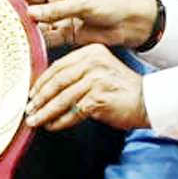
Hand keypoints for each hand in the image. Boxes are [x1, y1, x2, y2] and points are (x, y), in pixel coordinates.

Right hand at [19, 0, 158, 49]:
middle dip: (18, 20)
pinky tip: (28, 49)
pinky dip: (39, 44)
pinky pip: (48, 39)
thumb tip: (30, 13)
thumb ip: (56, 10)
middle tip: (0, 30)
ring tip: (10, 42)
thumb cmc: (111, 3)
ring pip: (38, 27)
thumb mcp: (83, 4)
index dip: (14, 1)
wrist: (132, 23)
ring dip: (27, 34)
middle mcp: (56, 2)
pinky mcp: (67, 35)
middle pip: (31, 11)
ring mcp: (60, 19)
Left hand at [26, 45, 149, 131]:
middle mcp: (93, 63)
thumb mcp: (100, 71)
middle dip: (40, 98)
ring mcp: (95, 80)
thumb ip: (78, 74)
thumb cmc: (123, 89)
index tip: (31, 93)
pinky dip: (60, 121)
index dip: (42, 81)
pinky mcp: (97, 99)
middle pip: (57, 81)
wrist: (148, 101)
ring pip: (62, 98)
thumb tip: (49, 89)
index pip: (58, 66)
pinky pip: (72, 112)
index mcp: (91, 52)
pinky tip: (53, 126)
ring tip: (35, 120)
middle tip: (29, 108)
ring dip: (46, 112)